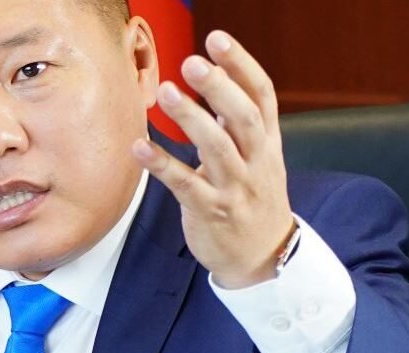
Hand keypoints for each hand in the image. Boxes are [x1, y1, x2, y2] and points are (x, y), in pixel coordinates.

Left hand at [132, 30, 293, 288]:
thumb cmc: (253, 199)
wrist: (263, 258)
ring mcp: (236, 189)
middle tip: (192, 63)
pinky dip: (163, 165)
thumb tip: (216, 76)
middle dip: (219, 89)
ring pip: (218, 150)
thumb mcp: (258, 157)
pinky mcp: (212, 213)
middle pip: (244, 119)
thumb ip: (238, 121)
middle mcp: (256, 162)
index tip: (217, 39)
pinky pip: (186, 186)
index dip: (241, 65)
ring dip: (191, 120)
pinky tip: (140, 147)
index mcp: (268, 143)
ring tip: (166, 92)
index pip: (262, 96)